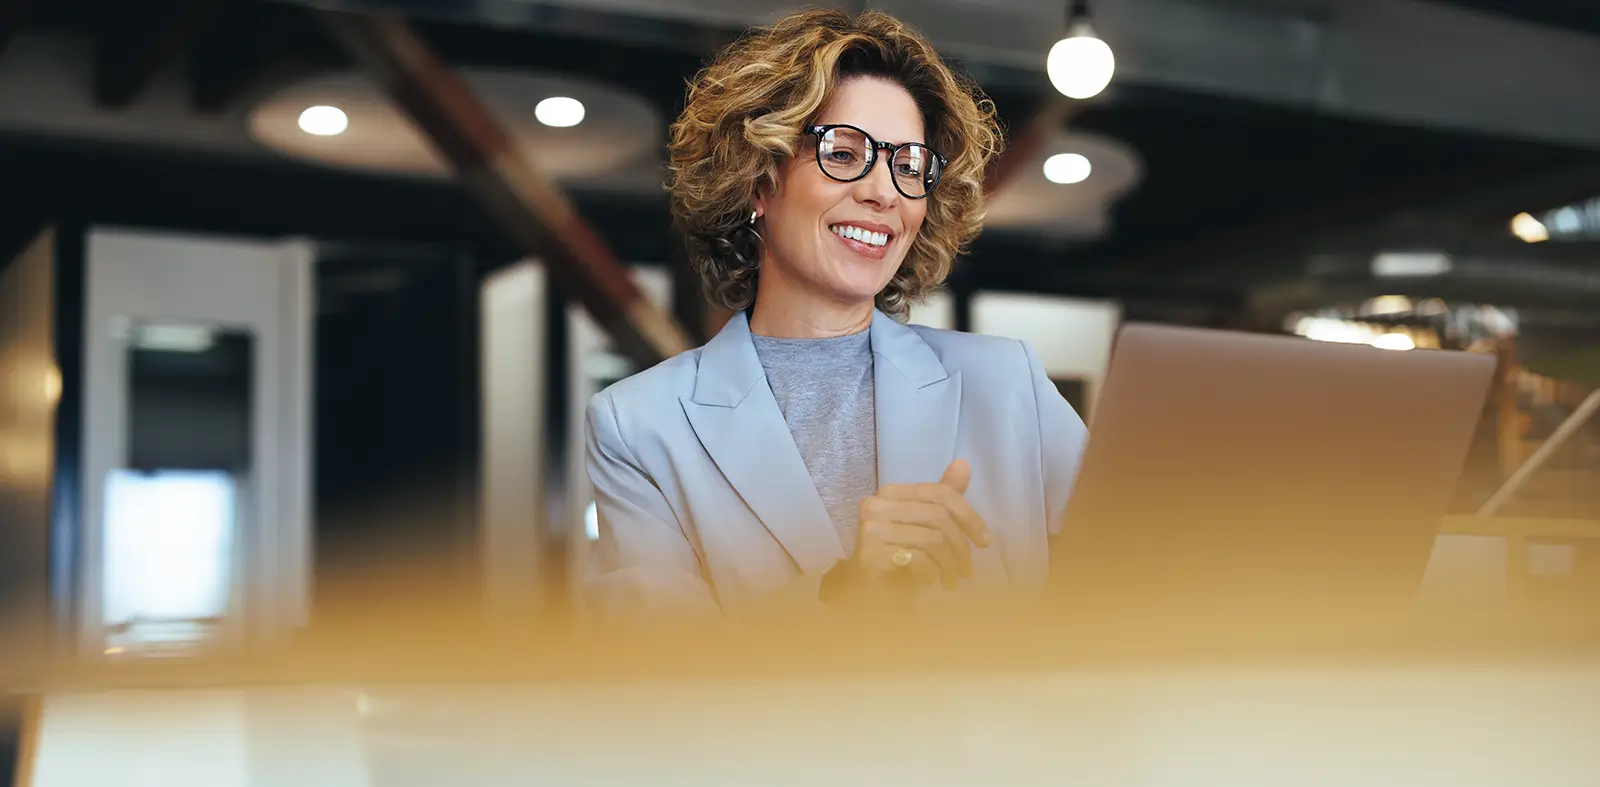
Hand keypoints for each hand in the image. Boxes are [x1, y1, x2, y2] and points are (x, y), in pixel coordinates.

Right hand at [850, 459, 990, 590]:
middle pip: (938, 516)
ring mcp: (870, 529)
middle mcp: (876, 505)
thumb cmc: (899, 558)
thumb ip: (942, 498)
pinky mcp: (869, 555)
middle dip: (961, 546)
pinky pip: (917, 558)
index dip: (969, 516)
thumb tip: (964, 464)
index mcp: (890, 493)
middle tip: (968, 570)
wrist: (869, 594)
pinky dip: (931, 573)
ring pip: (932, 539)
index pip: (939, 493)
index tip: (985, 542)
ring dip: (949, 564)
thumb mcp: (925, 527)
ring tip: (952, 580)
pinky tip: (929, 581)